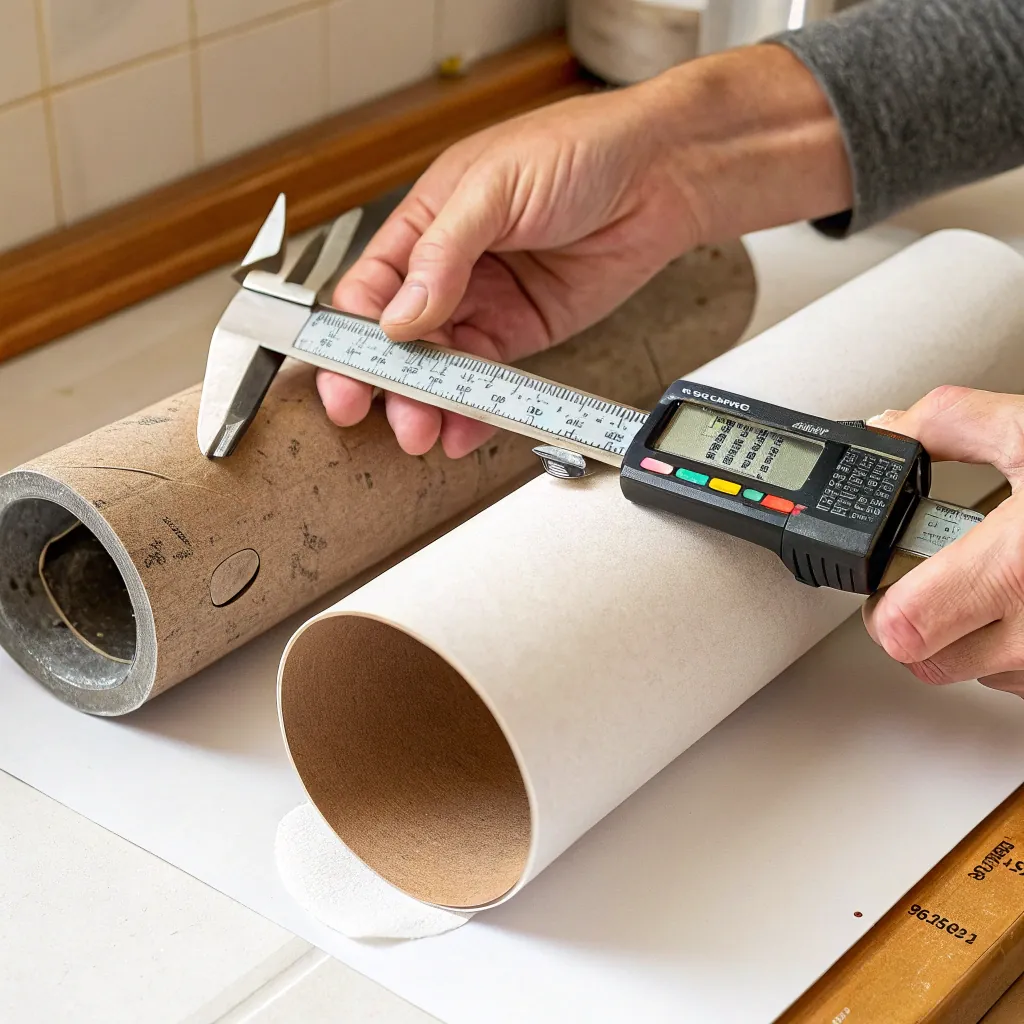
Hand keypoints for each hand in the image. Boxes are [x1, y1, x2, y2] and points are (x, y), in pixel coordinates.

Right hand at [320, 46, 849, 456]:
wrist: (658, 175)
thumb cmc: (577, 150)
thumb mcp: (495, 187)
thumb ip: (444, 253)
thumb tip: (399, 315)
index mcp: (425, 223)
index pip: (370, 287)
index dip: (352, 334)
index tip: (349, 373)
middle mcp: (448, 269)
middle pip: (398, 338)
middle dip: (386, 382)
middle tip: (384, 417)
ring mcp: (485, 304)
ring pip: (440, 366)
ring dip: (427, 403)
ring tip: (424, 432)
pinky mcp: (522, 332)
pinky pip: (488, 378)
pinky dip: (474, 409)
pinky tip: (462, 431)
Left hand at [863, 386, 1023, 696]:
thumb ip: (950, 424)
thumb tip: (891, 428)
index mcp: (1017, 573)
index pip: (902, 631)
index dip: (884, 603)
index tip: (891, 571)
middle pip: (929, 659)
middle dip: (923, 615)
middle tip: (943, 569)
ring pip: (979, 671)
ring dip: (975, 631)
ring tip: (1008, 573)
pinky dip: (1020, 645)